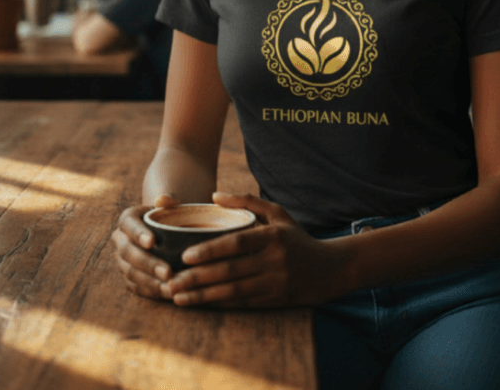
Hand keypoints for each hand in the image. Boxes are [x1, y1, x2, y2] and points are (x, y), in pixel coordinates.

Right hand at [112, 194, 178, 299]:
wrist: (168, 233)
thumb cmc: (170, 216)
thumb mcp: (170, 206)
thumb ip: (168, 200)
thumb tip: (162, 199)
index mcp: (127, 219)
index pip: (129, 226)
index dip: (139, 234)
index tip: (153, 242)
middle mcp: (120, 240)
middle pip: (129, 253)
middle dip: (148, 264)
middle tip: (168, 272)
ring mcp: (122, 261)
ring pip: (131, 273)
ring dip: (151, 282)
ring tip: (171, 287)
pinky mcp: (129, 278)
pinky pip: (137, 287)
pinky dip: (152, 291)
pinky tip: (168, 294)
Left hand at [160, 192, 349, 308]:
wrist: (328, 269)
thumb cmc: (296, 237)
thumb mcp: (277, 213)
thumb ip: (246, 202)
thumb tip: (214, 195)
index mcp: (272, 236)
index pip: (236, 243)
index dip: (209, 251)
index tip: (184, 256)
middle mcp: (273, 261)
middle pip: (229, 271)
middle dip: (197, 278)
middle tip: (171, 281)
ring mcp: (274, 283)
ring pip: (232, 292)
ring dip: (202, 296)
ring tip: (177, 297)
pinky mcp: (274, 301)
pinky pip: (241, 304)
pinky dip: (218, 304)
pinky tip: (199, 304)